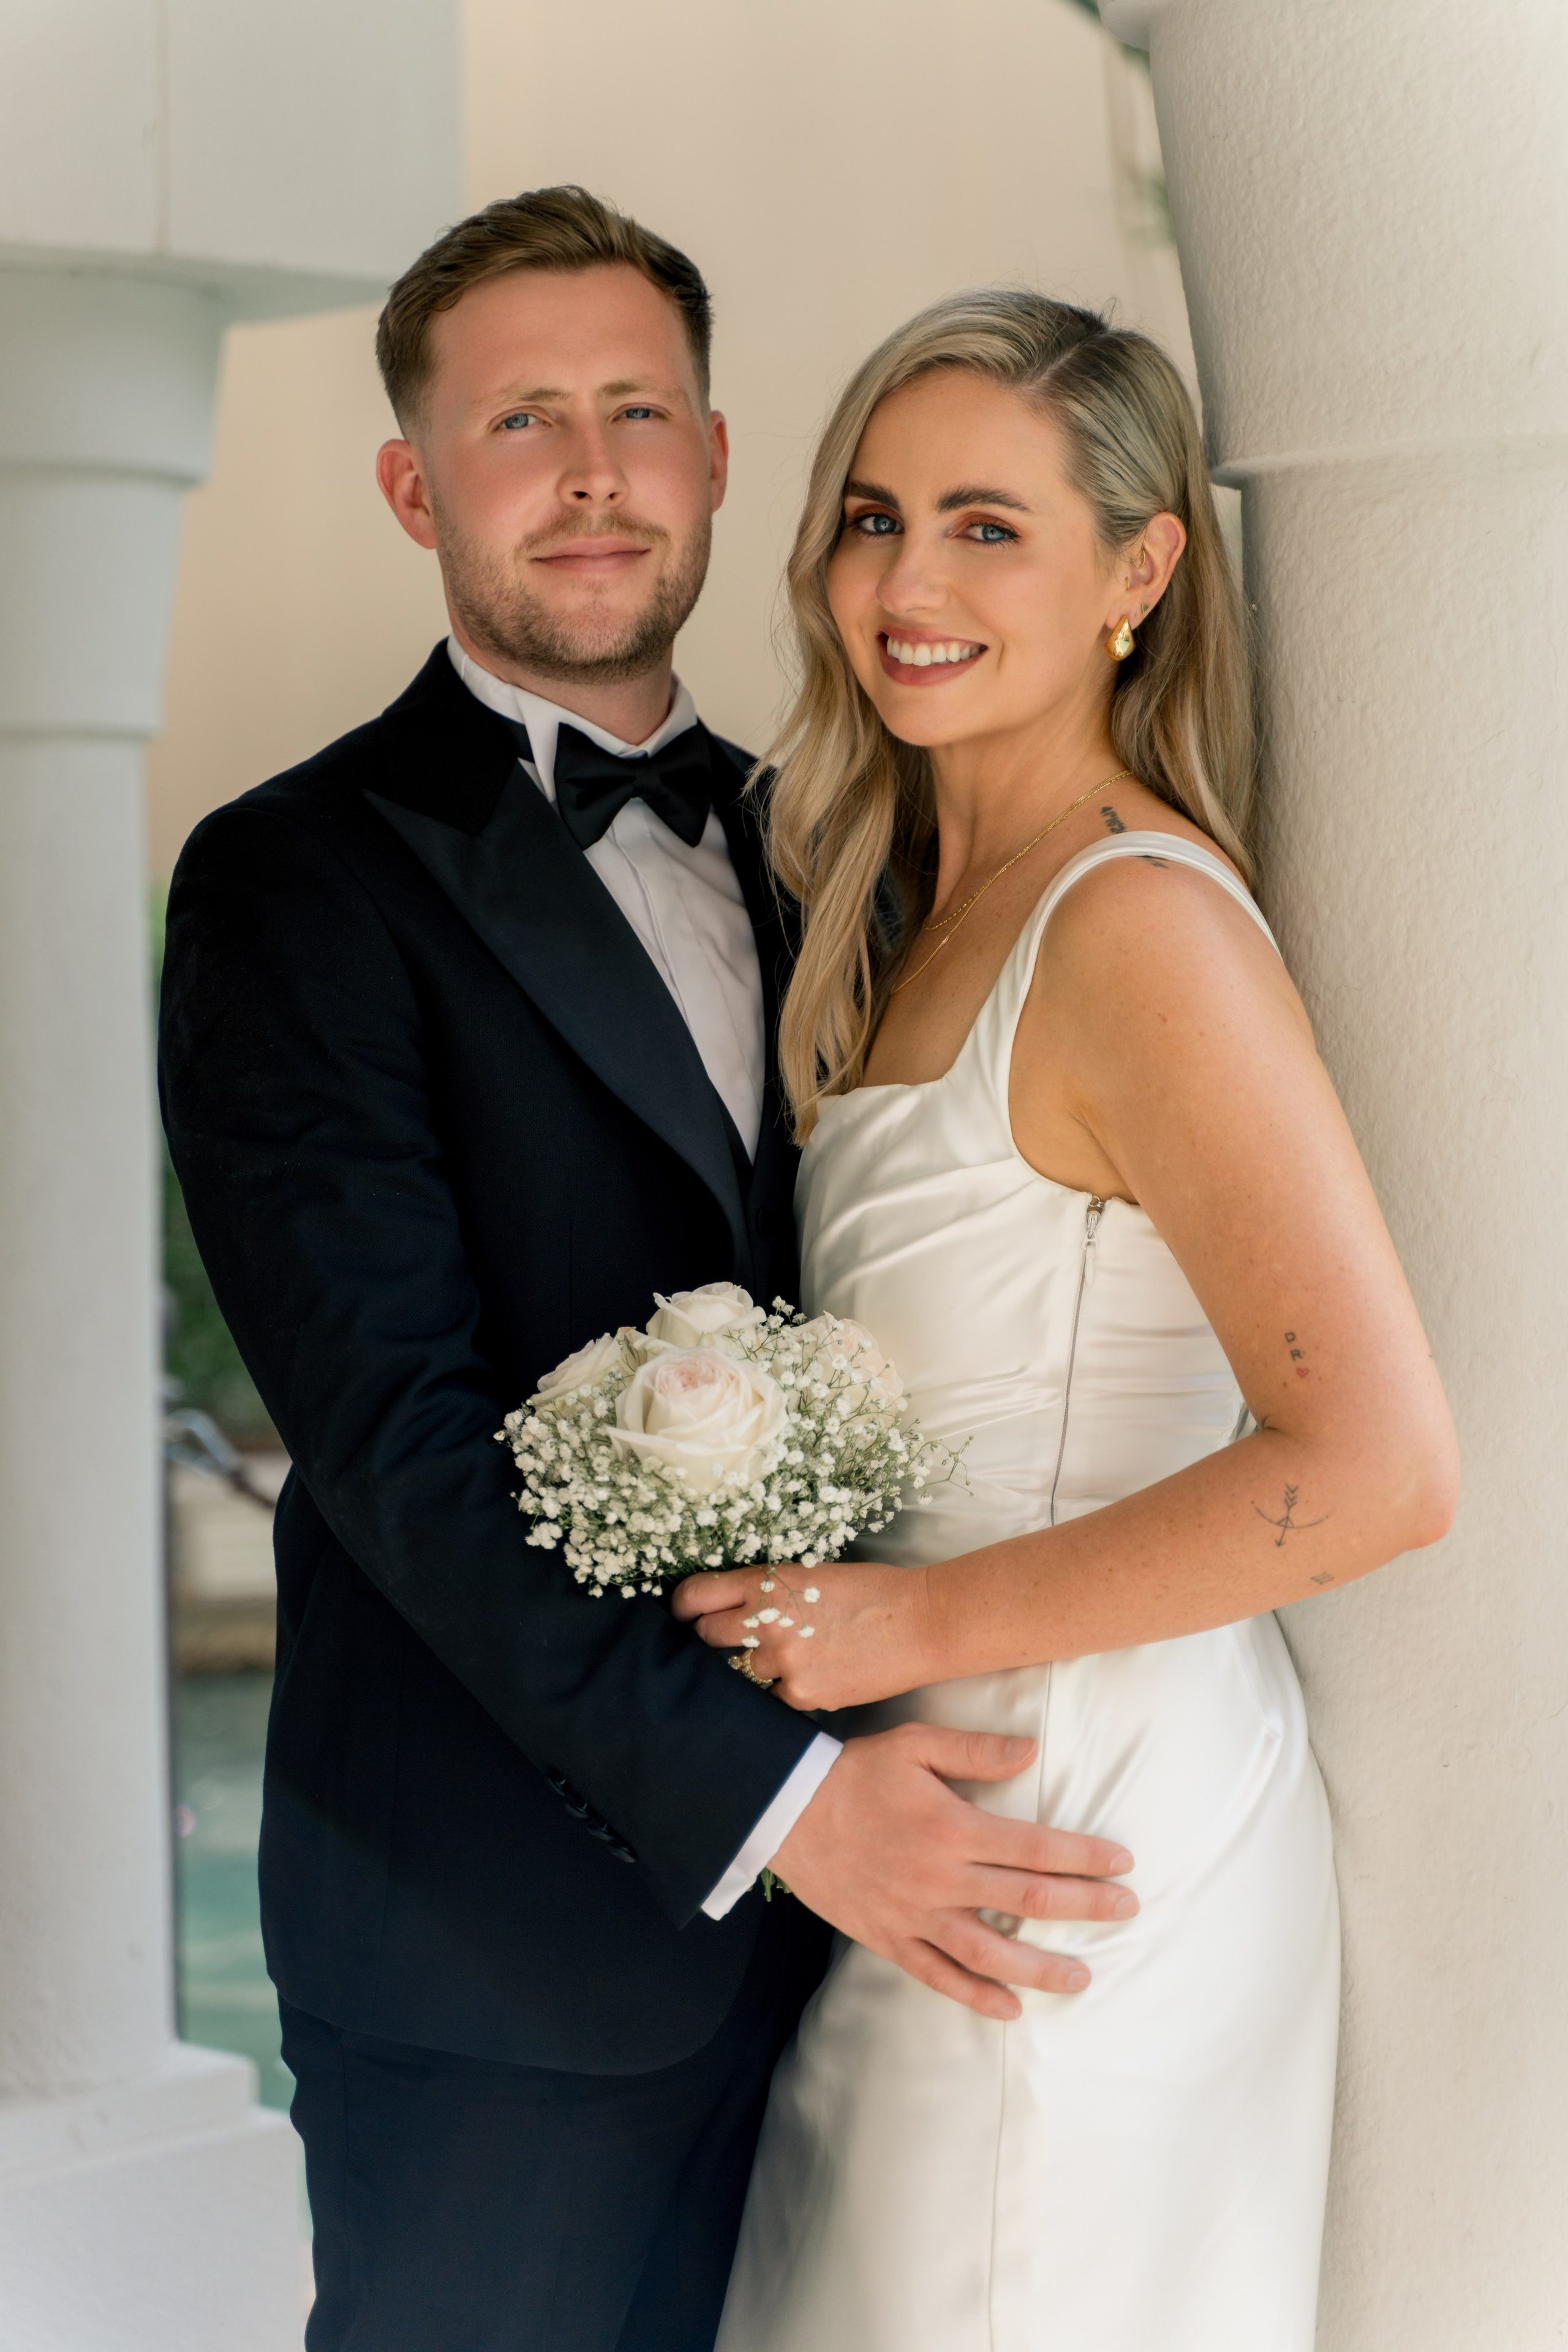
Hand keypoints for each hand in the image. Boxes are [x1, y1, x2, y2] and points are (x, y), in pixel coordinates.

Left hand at [672, 1559, 930, 1709]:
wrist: (920, 1623)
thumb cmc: (873, 1591)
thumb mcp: (813, 1576)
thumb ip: (771, 1591)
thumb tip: (737, 1609)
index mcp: (767, 1583)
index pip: (697, 1596)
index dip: (682, 1606)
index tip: (682, 1614)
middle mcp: (766, 1622)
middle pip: (706, 1637)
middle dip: (711, 1639)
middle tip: (727, 1641)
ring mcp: (782, 1662)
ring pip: (742, 1671)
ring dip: (756, 1666)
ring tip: (790, 1658)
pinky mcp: (801, 1695)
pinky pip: (773, 1698)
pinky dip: (784, 1691)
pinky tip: (810, 1678)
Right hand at [770, 1723, 1136, 2017]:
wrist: (783, 1811)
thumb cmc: (855, 1772)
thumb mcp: (914, 1743)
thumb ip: (975, 1751)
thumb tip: (1032, 1750)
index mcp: (953, 1828)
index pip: (1036, 1848)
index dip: (1085, 1856)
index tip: (1123, 1862)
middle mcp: (940, 1878)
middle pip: (1027, 1902)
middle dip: (1085, 1908)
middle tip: (1127, 1912)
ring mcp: (915, 1915)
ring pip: (990, 1955)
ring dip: (1041, 1970)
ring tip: (1082, 1979)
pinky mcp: (889, 1939)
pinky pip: (939, 1976)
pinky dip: (976, 1997)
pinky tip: (1010, 2009)